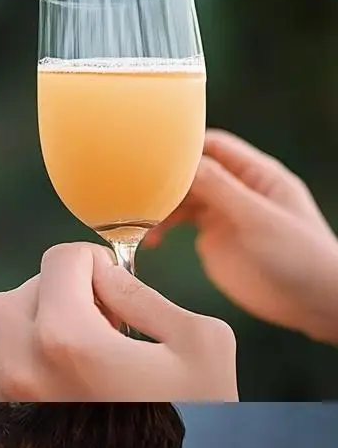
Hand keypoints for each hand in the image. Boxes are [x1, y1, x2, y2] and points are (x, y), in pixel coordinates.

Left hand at [0, 243, 237, 400]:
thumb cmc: (179, 418)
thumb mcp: (199, 342)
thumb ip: (144, 292)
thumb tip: (102, 274)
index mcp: (65, 338)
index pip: (62, 259)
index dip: (96, 266)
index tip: (115, 294)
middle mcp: (14, 361)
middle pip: (25, 287)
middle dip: (63, 295)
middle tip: (101, 327)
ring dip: (32, 320)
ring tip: (74, 351)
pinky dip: (13, 352)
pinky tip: (53, 377)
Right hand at [145, 131, 337, 343]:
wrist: (312, 301)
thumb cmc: (300, 256)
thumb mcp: (259, 219)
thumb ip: (221, 190)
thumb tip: (180, 165)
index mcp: (257, 174)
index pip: (213, 146)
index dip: (181, 147)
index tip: (147, 158)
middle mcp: (237, 189)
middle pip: (190, 171)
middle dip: (162, 180)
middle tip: (134, 196)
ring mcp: (224, 214)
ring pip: (180, 198)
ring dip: (157, 207)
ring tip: (138, 225)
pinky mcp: (213, 238)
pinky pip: (179, 224)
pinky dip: (159, 229)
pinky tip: (148, 242)